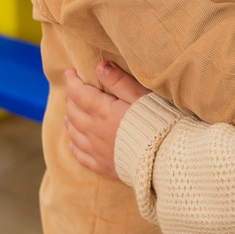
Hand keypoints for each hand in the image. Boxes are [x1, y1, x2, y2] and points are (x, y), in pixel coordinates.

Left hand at [63, 62, 150, 179]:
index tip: (69, 72)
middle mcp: (96, 131)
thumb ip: (120, 82)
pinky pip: (83, 157)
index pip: (80, 94)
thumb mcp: (142, 97)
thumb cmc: (159, 123)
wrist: (166, 159)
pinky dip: (75, 148)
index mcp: (105, 112)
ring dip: (70, 122)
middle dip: (70, 99)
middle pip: (74, 113)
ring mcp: (98, 151)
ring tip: (68, 115)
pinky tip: (73, 145)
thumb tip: (100, 66)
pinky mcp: (105, 166)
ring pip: (75, 135)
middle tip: (72, 91)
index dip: (72, 82)